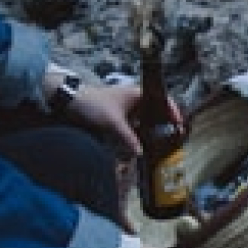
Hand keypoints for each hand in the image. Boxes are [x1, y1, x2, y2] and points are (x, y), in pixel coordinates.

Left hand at [44, 65, 183, 155]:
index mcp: (137, 94)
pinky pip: (135, 125)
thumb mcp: (113, 122)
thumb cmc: (92, 104)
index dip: (173, 111)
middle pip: (157, 111)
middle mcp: (135, 100)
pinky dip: (140, 134)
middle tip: (173, 137)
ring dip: (152, 130)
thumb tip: (141, 153)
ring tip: (161, 143)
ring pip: (146, 119)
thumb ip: (129, 138)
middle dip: (165, 124)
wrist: (68, 101)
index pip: (163, 99)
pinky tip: (142, 144)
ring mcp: (127, 108)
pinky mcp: (119, 117)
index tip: (179, 124)